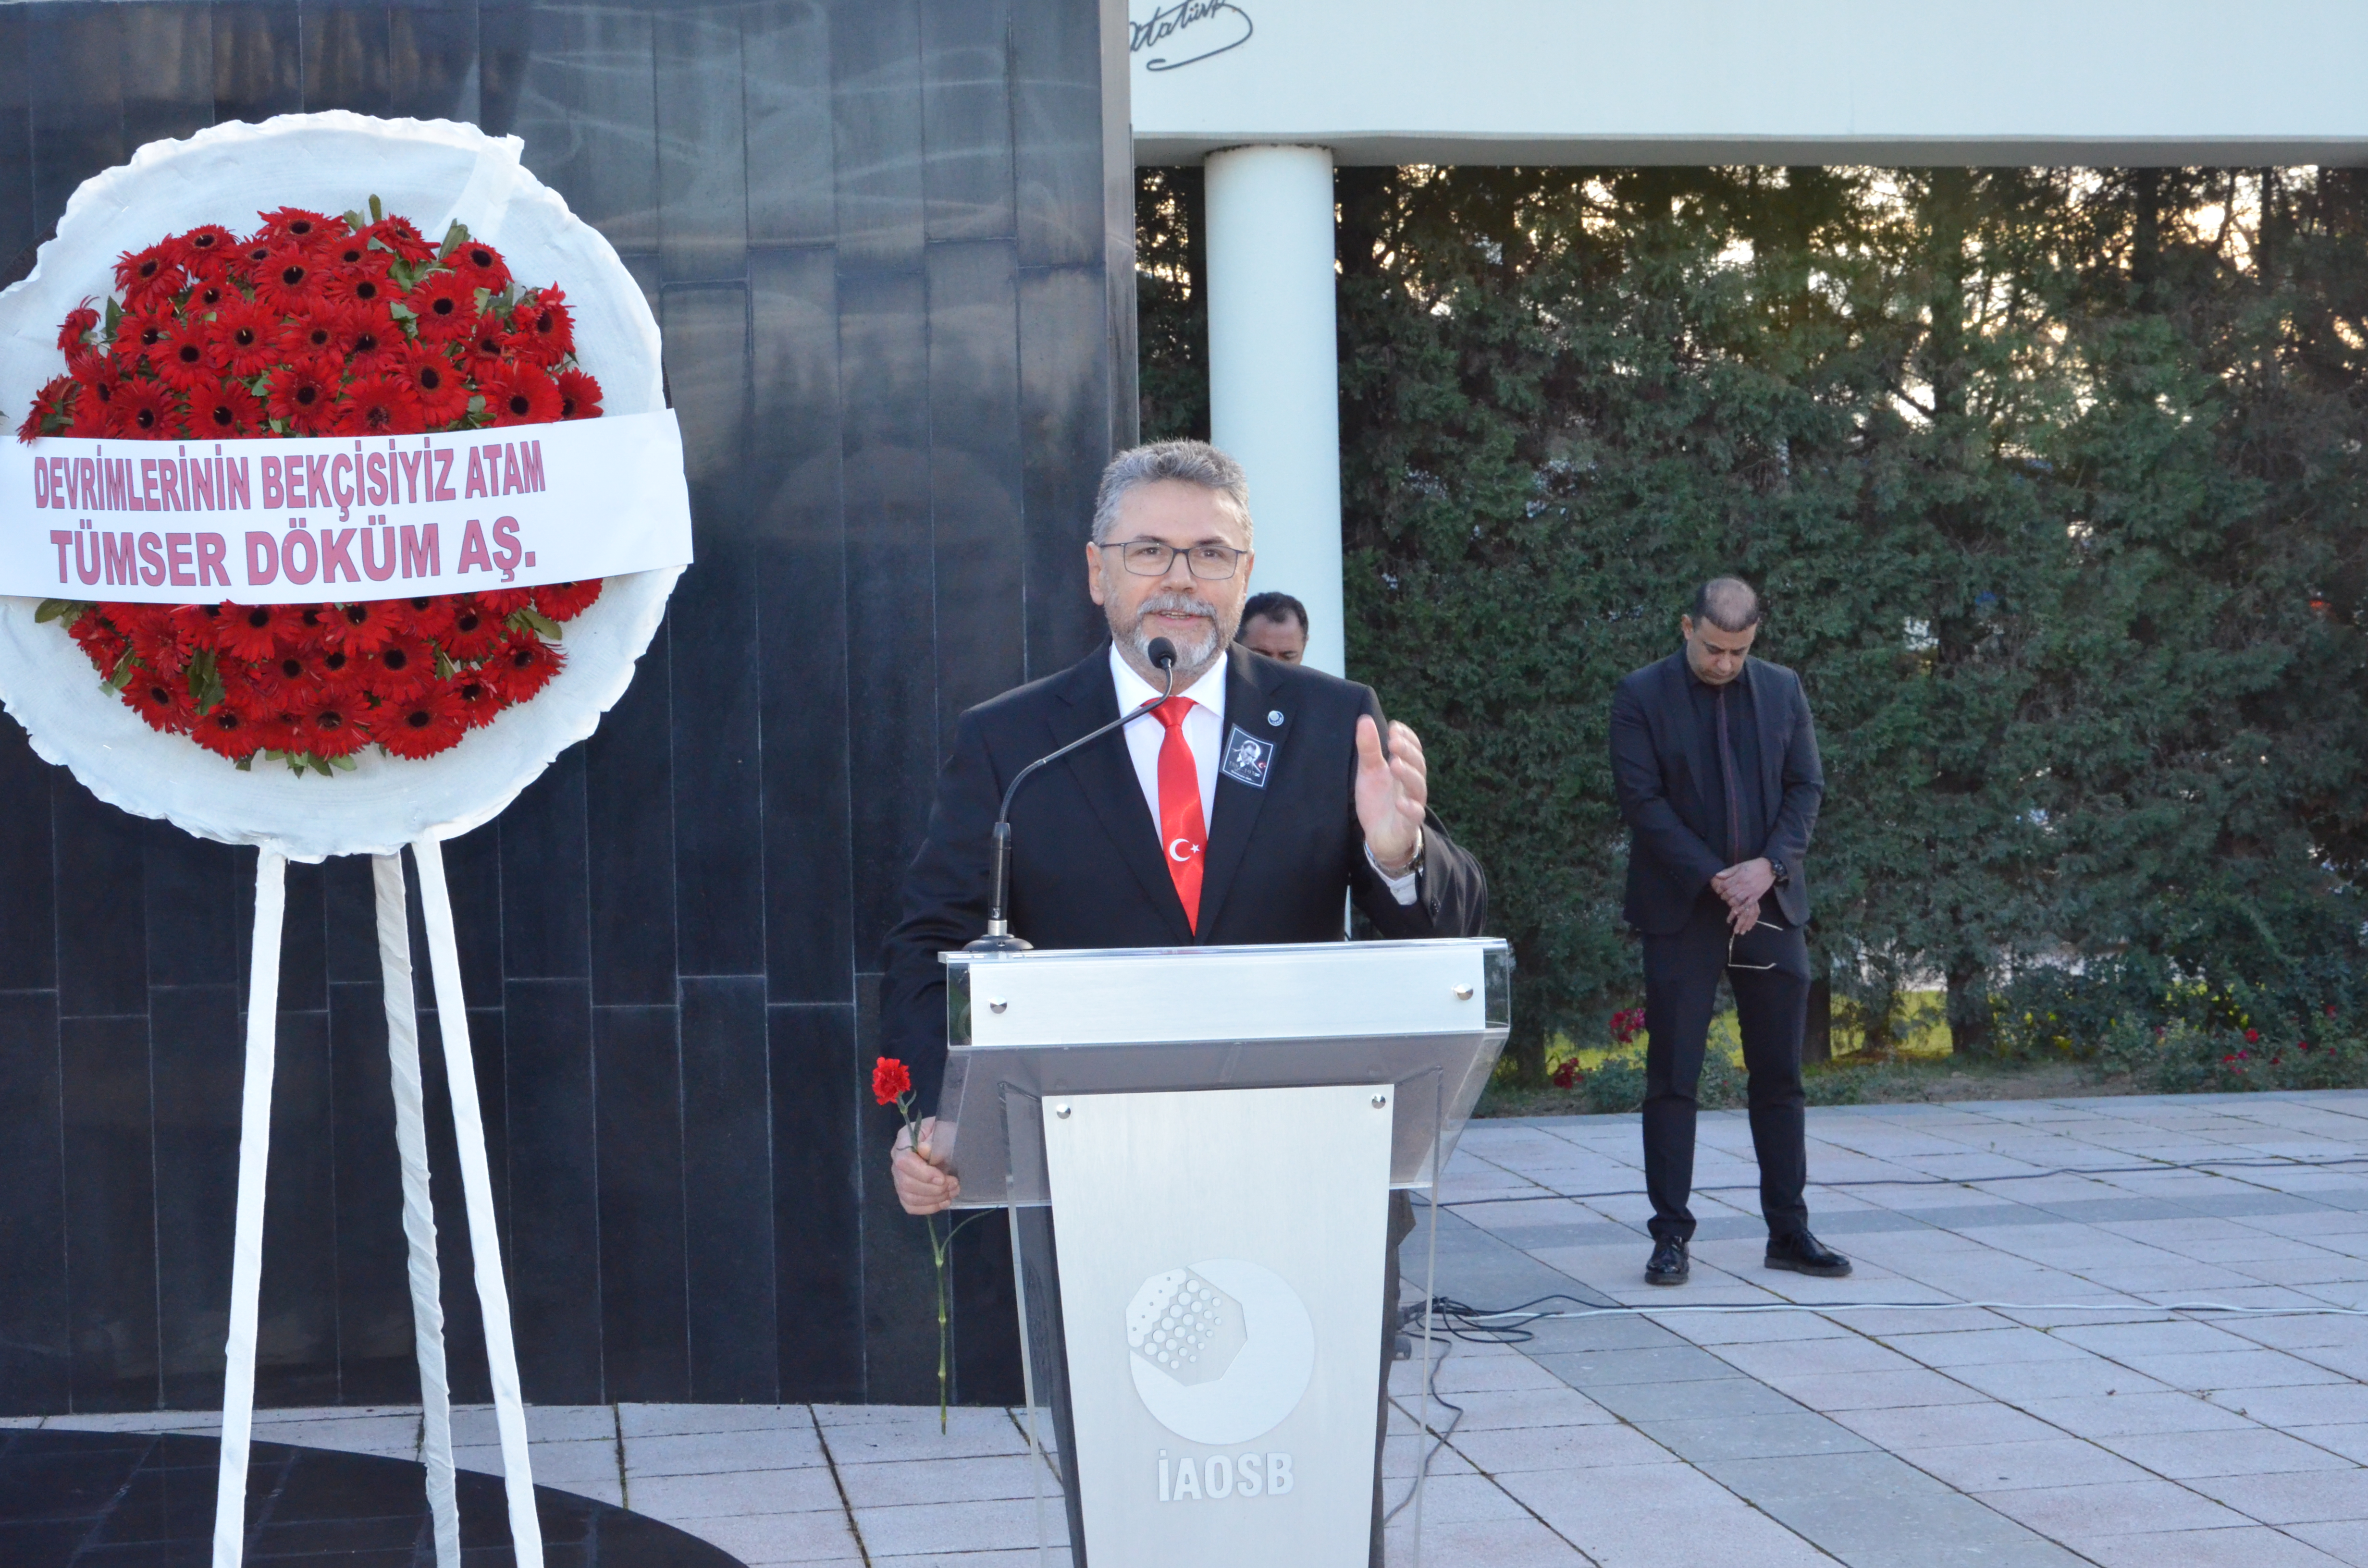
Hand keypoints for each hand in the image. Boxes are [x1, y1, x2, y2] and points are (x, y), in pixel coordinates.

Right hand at [891, 1116, 959, 1214]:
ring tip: (953, 1191)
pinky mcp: (904, 1192)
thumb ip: (936, 1139)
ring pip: (909, 1197)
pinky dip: (929, 1207)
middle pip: (906, 1183)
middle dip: (933, 1189)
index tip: (942, 1178)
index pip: (904, 1162)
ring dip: (934, 1199)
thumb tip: (925, 1150)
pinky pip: (911, 1206)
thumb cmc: (943, 1132)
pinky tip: (944, 1202)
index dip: (923, 1173)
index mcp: (903, 1141)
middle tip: (954, 1184)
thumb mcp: (944, 1129)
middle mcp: (896, 1161)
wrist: (943, 1139)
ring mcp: (899, 1178)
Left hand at [1356, 716, 1427, 869]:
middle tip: (1393, 741)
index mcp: (1405, 769)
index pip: (1413, 750)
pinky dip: (1409, 808)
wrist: (1379, 835)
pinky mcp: (1408, 825)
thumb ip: (1369, 748)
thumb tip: (1364, 719)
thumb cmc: (1378, 800)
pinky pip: (1415, 815)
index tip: (1394, 727)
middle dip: (1407, 752)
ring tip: (1395, 764)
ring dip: (1408, 774)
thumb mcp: (1369, 772)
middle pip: (1417, 765)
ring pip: (1417, 788)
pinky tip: (1400, 801)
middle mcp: (1412, 785)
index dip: (1407, 738)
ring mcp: (1412, 804)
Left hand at [1712, 858, 1773, 928]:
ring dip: (1730, 902)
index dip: (1720, 888)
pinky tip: (1736, 909)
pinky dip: (1741, 908)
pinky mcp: (1756, 896)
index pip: (1725, 885)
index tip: (1718, 889)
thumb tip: (1717, 875)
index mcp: (1739, 876)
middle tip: (1723, 896)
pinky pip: (1747, 905)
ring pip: (1737, 900)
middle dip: (1724, 896)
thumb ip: (1729, 871)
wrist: (1769, 868)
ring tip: (1729, 900)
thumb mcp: (1740, 866)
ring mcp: (1750, 891)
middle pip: (1730, 893)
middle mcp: (1744, 885)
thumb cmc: (1753, 866)